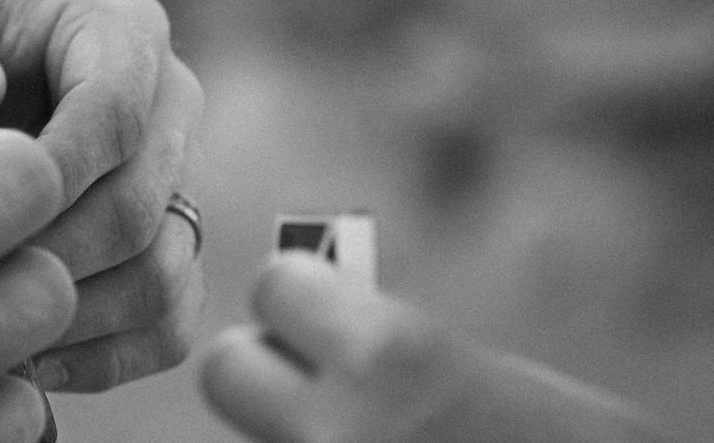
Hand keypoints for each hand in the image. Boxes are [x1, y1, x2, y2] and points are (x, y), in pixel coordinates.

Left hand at [0, 0, 206, 391]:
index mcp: (124, 28)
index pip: (112, 114)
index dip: (42, 176)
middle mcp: (174, 103)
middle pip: (137, 205)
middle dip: (43, 255)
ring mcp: (185, 181)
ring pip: (160, 275)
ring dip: (68, 315)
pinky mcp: (178, 246)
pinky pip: (167, 323)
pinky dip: (101, 355)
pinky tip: (25, 360)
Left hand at [200, 255, 679, 442]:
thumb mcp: (485, 375)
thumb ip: (389, 345)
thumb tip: (319, 324)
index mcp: (389, 354)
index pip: (273, 287)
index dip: (299, 299)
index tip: (320, 310)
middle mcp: (334, 428)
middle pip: (228, 370)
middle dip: (267, 369)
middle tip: (319, 383)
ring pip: (259, 440)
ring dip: (292, 436)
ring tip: (365, 439)